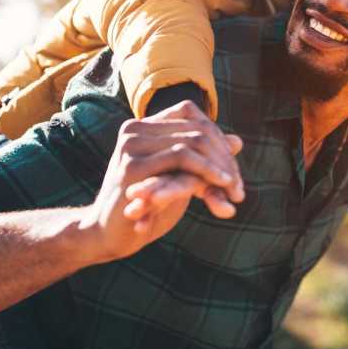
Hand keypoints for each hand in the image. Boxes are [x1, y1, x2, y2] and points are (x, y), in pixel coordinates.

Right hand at [79, 100, 244, 261]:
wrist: (108, 234)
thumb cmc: (145, 206)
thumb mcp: (179, 178)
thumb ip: (204, 159)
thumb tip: (237, 140)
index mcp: (144, 126)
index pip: (192, 114)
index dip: (218, 139)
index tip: (233, 170)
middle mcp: (136, 128)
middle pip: (197, 130)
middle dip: (225, 159)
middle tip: (239, 188)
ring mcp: (132, 145)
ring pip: (193, 142)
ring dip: (219, 168)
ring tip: (235, 192)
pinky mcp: (133, 167)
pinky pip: (181, 160)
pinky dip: (207, 174)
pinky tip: (222, 189)